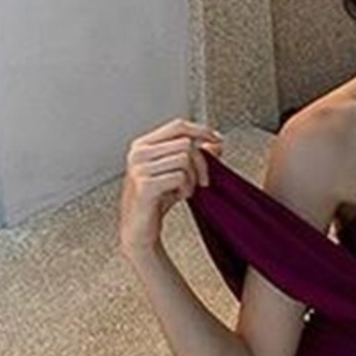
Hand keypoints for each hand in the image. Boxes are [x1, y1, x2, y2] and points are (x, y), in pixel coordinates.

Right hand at [120, 118, 223, 260]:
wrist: (139, 229)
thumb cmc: (156, 200)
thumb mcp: (177, 173)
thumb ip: (194, 155)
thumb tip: (216, 143)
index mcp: (143, 145)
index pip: (178, 126)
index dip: (201, 130)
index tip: (217, 140)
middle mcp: (138, 153)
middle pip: (185, 143)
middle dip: (201, 163)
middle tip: (202, 180)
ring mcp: (139, 168)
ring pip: (184, 158)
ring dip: (192, 178)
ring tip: (184, 189)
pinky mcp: (145, 185)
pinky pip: (179, 176)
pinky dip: (186, 189)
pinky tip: (178, 196)